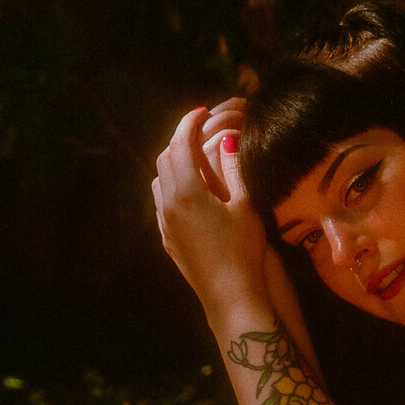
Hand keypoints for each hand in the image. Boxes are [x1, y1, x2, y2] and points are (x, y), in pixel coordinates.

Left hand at [153, 107, 268, 321]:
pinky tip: (190, 193)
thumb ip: (233, 169)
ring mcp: (164, 222)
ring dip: (173, 163)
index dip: (189, 123)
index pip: (181, 144)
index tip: (200, 111)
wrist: (230, 294)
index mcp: (188, 190)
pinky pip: (161, 202)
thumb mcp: (246, 206)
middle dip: (179, 140)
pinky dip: (172, 186)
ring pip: (159, 180)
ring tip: (194, 159)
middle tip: (198, 131)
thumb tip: (225, 140)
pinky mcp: (167, 238)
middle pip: (164, 158)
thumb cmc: (244, 249)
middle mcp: (169, 203)